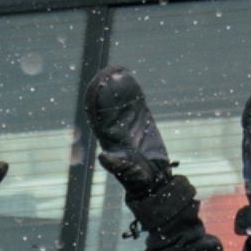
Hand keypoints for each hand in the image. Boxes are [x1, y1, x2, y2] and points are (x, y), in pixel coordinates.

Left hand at [84, 64, 173, 188]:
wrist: (155, 180)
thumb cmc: (137, 179)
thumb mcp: (125, 170)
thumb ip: (115, 164)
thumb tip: (102, 157)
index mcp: (109, 139)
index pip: (99, 117)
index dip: (96, 103)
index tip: (95, 89)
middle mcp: (117, 129)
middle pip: (109, 106)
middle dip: (106, 90)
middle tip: (105, 73)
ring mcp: (130, 124)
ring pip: (122, 102)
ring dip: (119, 88)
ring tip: (116, 71)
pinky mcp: (143, 122)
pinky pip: (137, 105)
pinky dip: (133, 93)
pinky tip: (130, 79)